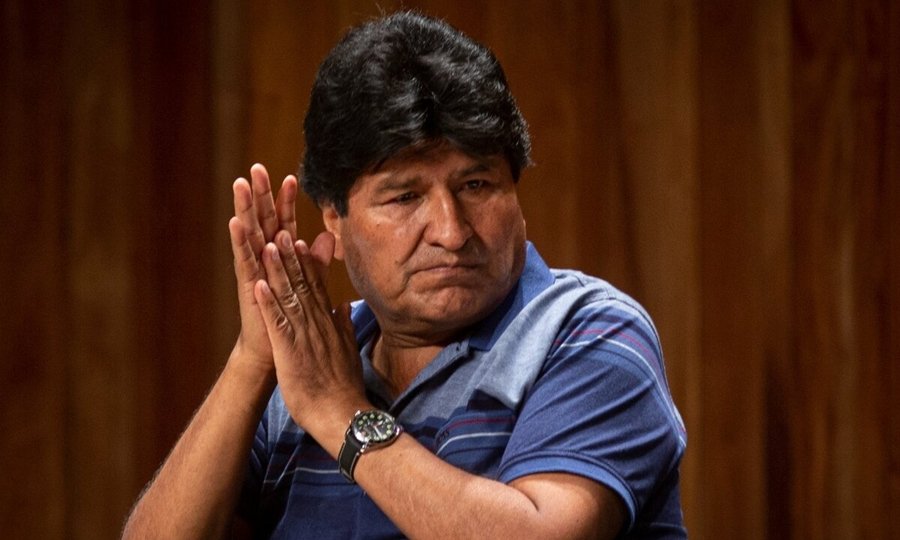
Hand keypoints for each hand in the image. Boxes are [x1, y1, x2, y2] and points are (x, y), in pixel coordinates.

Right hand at [228, 163, 299, 370]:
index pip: (284, 223)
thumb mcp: (307, 285)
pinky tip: (234, 222)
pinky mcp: (247, 284)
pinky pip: (243, 259)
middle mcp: (264, 259)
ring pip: (249, 233)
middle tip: (257, 168)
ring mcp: (254, 270)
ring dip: (244, 208)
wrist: (273, 351)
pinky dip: (239, 241)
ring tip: (240, 184)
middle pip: (263, 220)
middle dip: (260, 194)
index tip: (290, 177)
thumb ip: (316, 261)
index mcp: (279, 258)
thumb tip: (329, 237)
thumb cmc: (289, 319)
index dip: (286, 201)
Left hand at [254, 230, 368, 450]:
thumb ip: (344, 325)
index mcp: (327, 323)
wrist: (342, 415)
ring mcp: (304, 335)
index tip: (298, 240)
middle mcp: (317, 323)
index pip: (315, 286)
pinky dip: (268, 303)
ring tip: (268, 245)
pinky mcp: (290, 350)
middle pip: (301, 283)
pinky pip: (277, 322)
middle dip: (290, 256)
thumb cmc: (343, 388)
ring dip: (278, 270)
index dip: (305, 263)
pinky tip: (258, 284)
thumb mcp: (346, 350)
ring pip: (289, 296)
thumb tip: (344, 305)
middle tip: (280, 229)